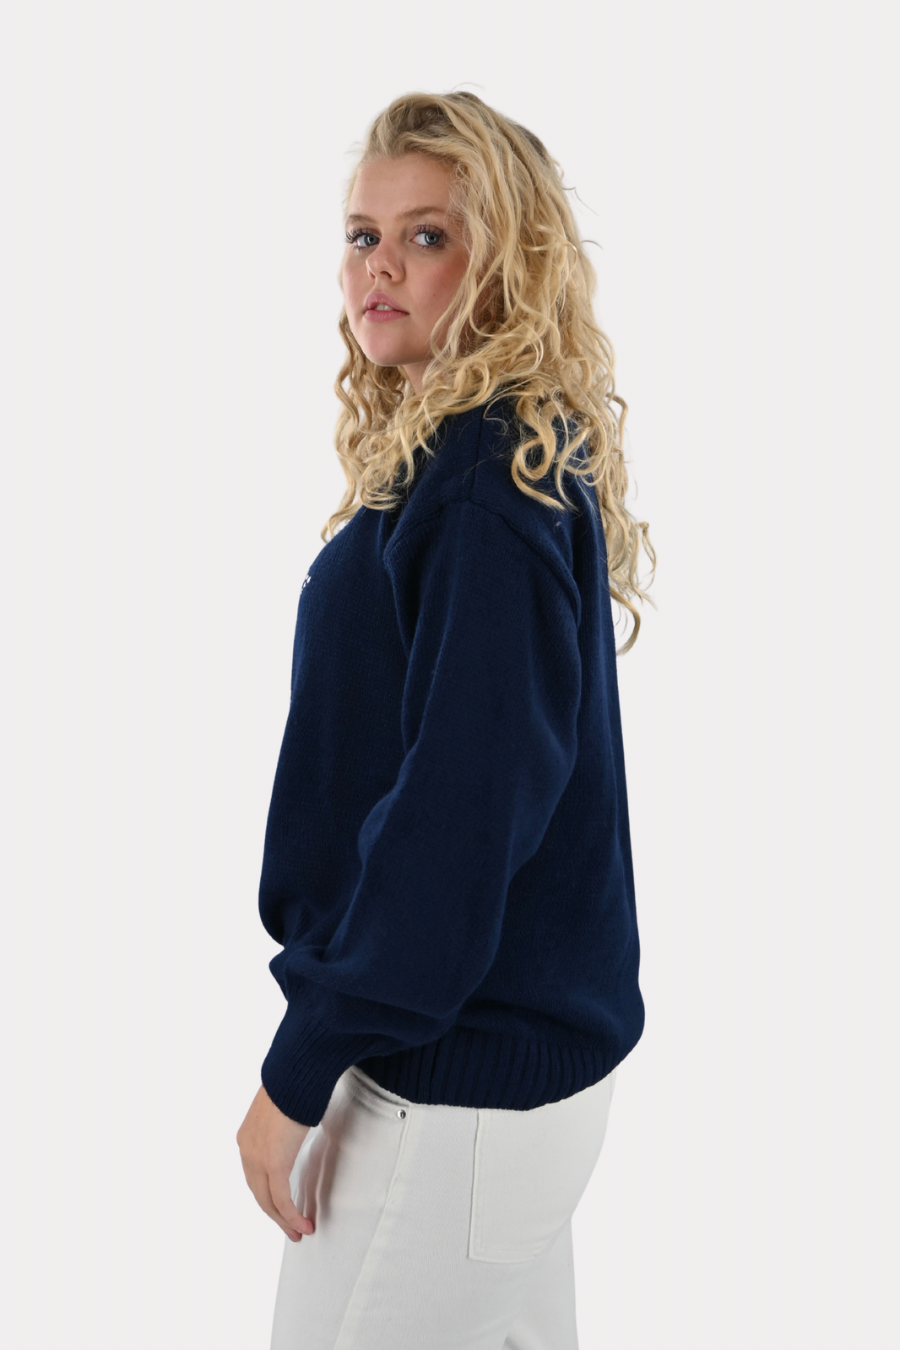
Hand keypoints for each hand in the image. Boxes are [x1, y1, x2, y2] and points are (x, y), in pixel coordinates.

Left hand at [237, 1083, 315, 1241]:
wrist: (292, 1076)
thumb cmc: (292, 1085)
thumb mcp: (282, 1110)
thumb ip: (282, 1125)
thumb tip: (294, 1124)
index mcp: (246, 1139)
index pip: (254, 1176)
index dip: (268, 1195)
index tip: (282, 1207)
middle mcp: (247, 1151)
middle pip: (258, 1194)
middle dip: (275, 1215)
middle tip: (292, 1229)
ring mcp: (258, 1159)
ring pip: (267, 1202)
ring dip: (284, 1220)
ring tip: (299, 1232)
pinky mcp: (274, 1164)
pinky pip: (281, 1199)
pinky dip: (291, 1215)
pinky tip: (302, 1224)